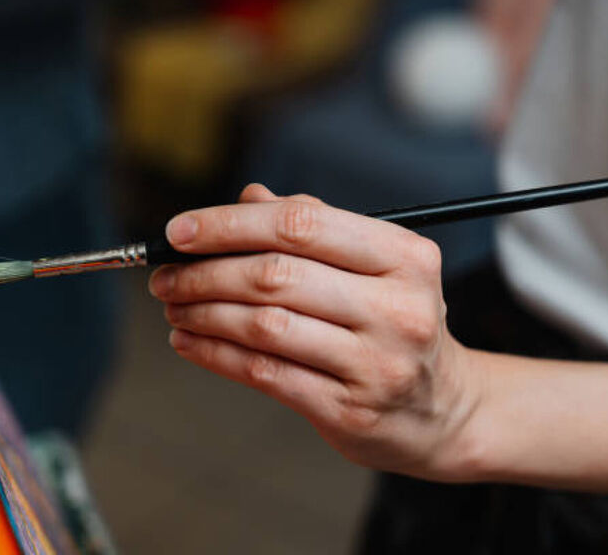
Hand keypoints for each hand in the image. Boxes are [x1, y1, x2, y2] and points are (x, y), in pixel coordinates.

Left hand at [149, 184, 481, 480]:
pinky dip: (214, 353)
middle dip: (204, 272)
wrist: (443, 411)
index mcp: (405, 256)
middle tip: (164, 275)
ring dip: (203, 312)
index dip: (230, 224)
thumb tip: (247, 197)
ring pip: (264, 325)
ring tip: (172, 305)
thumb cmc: (394, 325)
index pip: (302, 223)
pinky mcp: (349, 408)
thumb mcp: (376, 268)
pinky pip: (264, 372)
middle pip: (276, 275)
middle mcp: (397, 307)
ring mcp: (376, 363)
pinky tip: (188, 340)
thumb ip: (314, 227)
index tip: (180, 231)